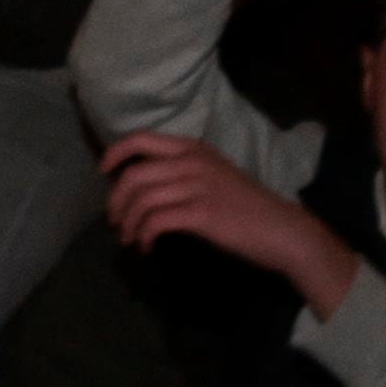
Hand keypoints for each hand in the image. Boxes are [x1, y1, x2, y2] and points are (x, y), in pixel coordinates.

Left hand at [99, 132, 358, 311]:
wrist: (281, 229)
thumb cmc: (246, 205)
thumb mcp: (214, 174)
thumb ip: (183, 171)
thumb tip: (146, 184)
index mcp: (193, 148)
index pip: (141, 139)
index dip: (115, 153)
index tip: (104, 172)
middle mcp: (192, 161)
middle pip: (134, 175)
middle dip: (116, 201)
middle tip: (115, 221)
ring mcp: (196, 186)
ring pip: (142, 200)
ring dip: (128, 223)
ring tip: (129, 239)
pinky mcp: (201, 213)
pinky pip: (156, 222)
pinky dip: (144, 236)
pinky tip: (147, 247)